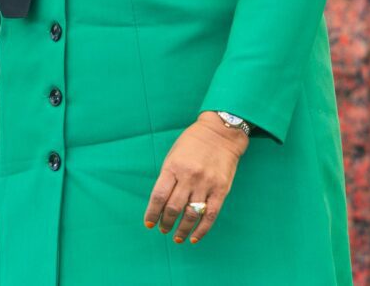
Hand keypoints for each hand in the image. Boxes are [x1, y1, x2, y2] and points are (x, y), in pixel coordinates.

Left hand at [143, 111, 248, 243]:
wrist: (221, 133)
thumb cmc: (193, 142)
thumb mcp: (174, 154)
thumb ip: (168, 176)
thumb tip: (161, 202)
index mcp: (173, 166)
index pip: (159, 196)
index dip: (152, 213)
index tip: (149, 223)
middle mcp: (189, 176)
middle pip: (173, 208)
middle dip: (165, 223)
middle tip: (163, 229)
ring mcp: (206, 184)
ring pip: (191, 215)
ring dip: (182, 229)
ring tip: (177, 237)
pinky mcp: (221, 190)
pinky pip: (210, 215)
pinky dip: (202, 230)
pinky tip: (194, 237)